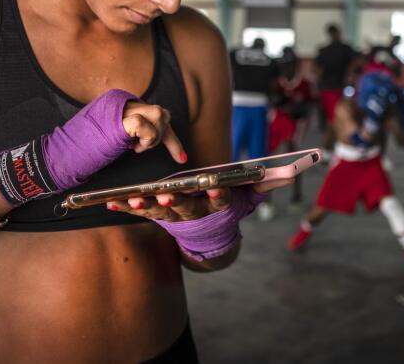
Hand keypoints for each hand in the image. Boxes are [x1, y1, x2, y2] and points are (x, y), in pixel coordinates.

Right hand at [0, 90, 185, 209]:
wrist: (59, 155)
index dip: (170, 136)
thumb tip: (149, 137)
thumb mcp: (110, 140)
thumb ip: (128, 133)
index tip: (180, 157)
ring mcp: (121, 108)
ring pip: (159, 114)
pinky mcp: (118, 118)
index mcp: (120, 104)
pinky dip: (146, 139)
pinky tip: (133, 149)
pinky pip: (145, 124)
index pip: (154, 114)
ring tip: (137, 149)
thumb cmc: (81, 152)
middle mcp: (122, 101)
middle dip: (167, 136)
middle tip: (163, 154)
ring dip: (154, 137)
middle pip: (161, 113)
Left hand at [115, 186, 266, 261]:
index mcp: (219, 204)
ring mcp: (176, 216)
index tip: (216, 186)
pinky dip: (126, 207)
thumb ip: (265, 183)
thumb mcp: (249, 195)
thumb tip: (291, 171)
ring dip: (147, 205)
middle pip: (187, 207)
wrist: (209, 233)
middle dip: (176, 200)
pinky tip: (112, 200)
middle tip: (166, 192)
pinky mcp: (159, 214)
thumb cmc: (228, 202)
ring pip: (161, 212)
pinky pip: (142, 211)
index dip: (219, 193)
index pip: (222, 199)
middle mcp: (197, 212)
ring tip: (134, 198)